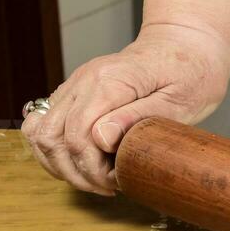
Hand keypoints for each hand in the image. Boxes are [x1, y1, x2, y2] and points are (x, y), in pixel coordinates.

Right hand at [20, 23, 229, 195]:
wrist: (184, 44)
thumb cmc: (190, 72)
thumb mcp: (178, 101)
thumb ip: (137, 118)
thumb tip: (100, 139)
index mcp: (108, 81)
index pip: (76, 135)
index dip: (90, 168)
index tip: (116, 182)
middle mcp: (84, 80)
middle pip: (49, 135)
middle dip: (73, 171)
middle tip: (106, 186)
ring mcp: (75, 84)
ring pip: (39, 131)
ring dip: (60, 163)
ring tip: (94, 178)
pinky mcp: (74, 91)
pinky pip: (46, 123)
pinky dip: (57, 149)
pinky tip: (86, 162)